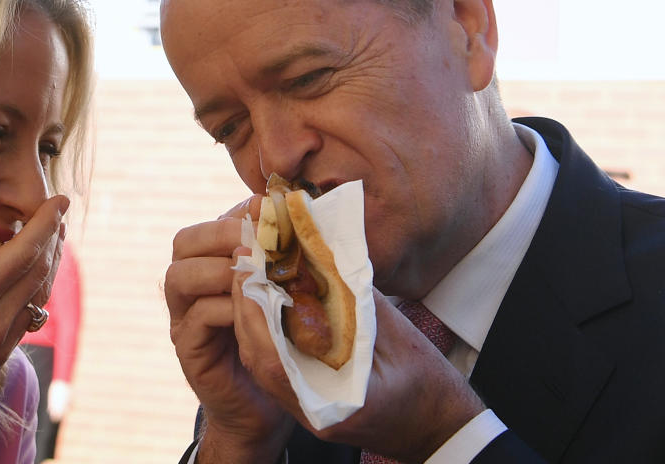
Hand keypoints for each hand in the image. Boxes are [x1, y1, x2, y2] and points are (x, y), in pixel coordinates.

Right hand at [0, 195, 68, 450]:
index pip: (23, 253)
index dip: (45, 223)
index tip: (60, 200)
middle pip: (40, 270)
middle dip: (53, 237)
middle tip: (58, 211)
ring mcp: (1, 341)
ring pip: (39, 292)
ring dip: (50, 261)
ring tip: (52, 237)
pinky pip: (30, 313)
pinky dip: (38, 287)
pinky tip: (31, 279)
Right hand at [165, 196, 293, 463]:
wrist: (268, 402)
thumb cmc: (280, 339)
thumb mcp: (284, 290)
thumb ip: (283, 256)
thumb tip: (301, 214)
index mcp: (210, 264)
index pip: (210, 224)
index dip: (238, 214)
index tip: (272, 212)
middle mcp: (189, 285)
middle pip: (185, 241)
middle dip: (222, 234)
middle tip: (260, 242)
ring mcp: (183, 316)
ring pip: (180, 275)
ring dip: (222, 270)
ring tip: (258, 276)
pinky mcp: (188, 347)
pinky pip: (198, 316)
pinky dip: (228, 307)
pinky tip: (257, 311)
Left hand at [231, 264, 484, 462]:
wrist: (442, 428)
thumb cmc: (428, 385)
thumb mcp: (394, 335)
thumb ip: (352, 300)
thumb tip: (318, 256)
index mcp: (330, 405)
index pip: (271, 358)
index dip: (253, 310)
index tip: (247, 268)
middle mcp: (310, 414)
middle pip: (257, 358)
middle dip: (245, 307)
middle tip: (242, 260)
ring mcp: (308, 412)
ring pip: (262, 362)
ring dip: (251, 318)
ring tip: (250, 273)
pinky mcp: (311, 403)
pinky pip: (277, 366)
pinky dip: (267, 332)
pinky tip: (268, 301)